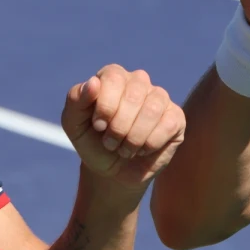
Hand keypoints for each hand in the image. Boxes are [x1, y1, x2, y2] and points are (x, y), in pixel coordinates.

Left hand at [61, 65, 185, 190]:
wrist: (112, 172)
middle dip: (119, 126)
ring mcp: (159, 98)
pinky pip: (167, 124)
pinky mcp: (175, 117)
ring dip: (134, 137)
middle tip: (110, 143)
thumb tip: (93, 82)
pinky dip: (150, 143)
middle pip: (134, 93)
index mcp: (113, 76)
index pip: (113, 77)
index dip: (106, 105)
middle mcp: (138, 81)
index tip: (98, 126)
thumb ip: (76, 100)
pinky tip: (142, 149)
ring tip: (124, 149)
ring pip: (152, 108)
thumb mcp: (74, 124)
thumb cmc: (92, 143)